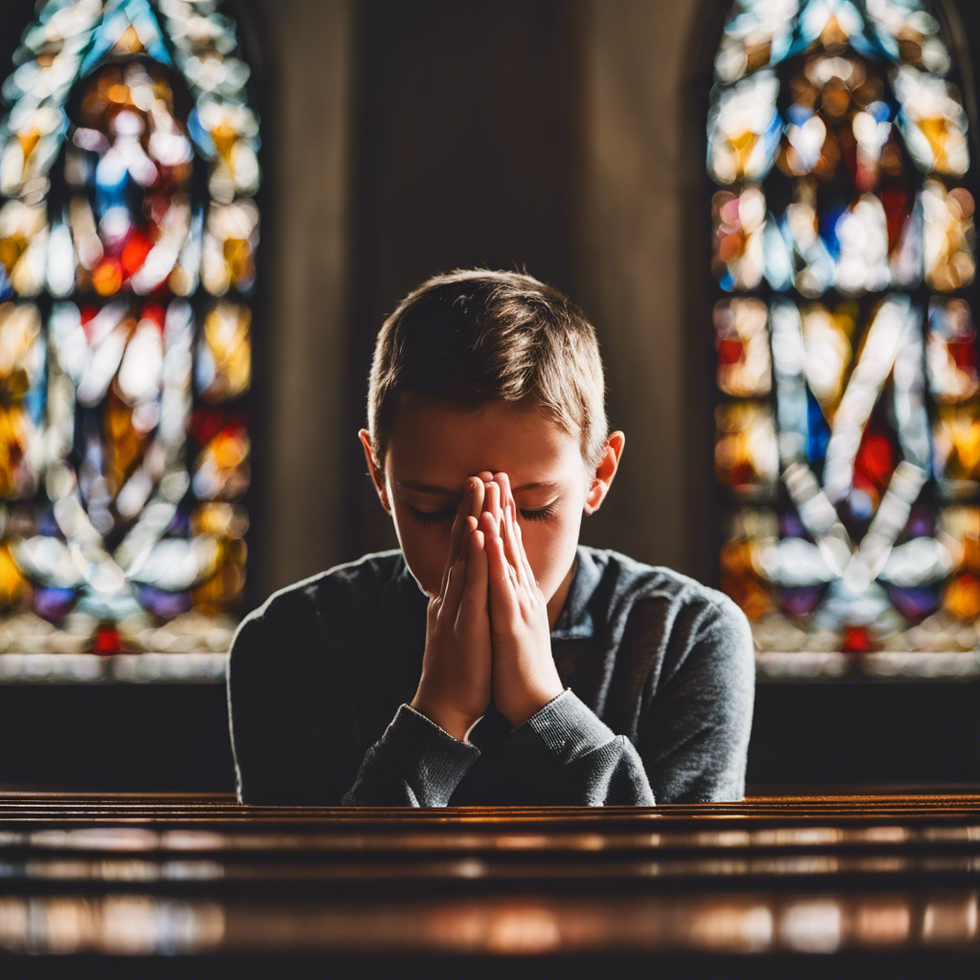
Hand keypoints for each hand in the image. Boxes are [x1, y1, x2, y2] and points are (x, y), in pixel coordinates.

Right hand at [411, 476, 491, 741]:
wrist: (443, 709)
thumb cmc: (456, 671)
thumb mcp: (457, 629)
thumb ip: (458, 604)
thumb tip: (460, 588)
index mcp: (453, 597)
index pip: (461, 551)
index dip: (469, 519)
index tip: (479, 491)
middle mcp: (451, 595)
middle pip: (460, 544)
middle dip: (470, 507)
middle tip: (479, 472)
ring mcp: (455, 606)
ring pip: (463, 555)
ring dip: (470, 518)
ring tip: (478, 486)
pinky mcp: (464, 623)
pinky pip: (470, 584)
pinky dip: (472, 555)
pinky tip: (476, 532)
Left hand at [481, 473, 563, 728]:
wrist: (534, 702)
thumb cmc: (518, 664)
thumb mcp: (511, 622)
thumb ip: (506, 598)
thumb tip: (499, 579)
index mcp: (517, 593)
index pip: (509, 546)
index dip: (502, 514)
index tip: (494, 486)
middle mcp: (521, 592)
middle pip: (510, 542)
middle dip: (502, 506)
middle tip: (495, 472)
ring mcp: (518, 605)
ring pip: (507, 556)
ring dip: (499, 522)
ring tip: (491, 491)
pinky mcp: (512, 623)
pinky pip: (501, 586)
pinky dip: (494, 559)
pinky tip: (488, 537)